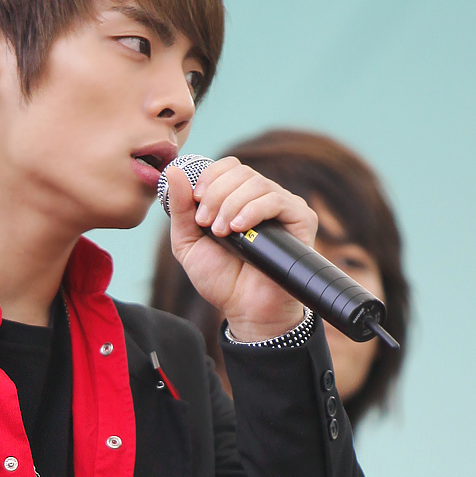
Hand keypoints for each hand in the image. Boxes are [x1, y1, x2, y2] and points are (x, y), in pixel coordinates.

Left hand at [164, 157, 313, 341]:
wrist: (245, 309)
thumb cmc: (220, 279)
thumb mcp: (188, 243)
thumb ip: (180, 209)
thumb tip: (174, 170)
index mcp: (238, 198)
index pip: (228, 167)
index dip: (210, 177)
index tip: (196, 201)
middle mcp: (262, 198)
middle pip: (241, 172)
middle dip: (216, 194)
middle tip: (206, 224)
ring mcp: (283, 207)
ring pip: (257, 183)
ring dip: (231, 204)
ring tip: (222, 233)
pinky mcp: (301, 220)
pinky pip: (278, 200)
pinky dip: (254, 210)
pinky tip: (240, 228)